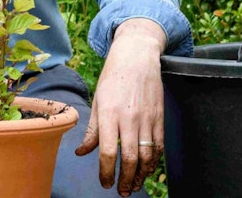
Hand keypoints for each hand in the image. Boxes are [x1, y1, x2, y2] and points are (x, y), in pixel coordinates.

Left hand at [74, 19, 165, 196]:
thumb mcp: (97, 101)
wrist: (137, 56)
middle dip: (125, 180)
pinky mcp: (160, 117)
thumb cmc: (113, 78)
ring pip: (147, 156)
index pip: (107, 151)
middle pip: (129, 158)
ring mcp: (147, 118)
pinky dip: (154, 162)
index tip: (104, 183)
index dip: (105, 172)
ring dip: (141, 175)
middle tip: (121, 191)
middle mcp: (129, 118)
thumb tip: (81, 153)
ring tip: (134, 185)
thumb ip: (92, 130)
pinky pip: (159, 146)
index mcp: (109, 113)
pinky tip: (148, 170)